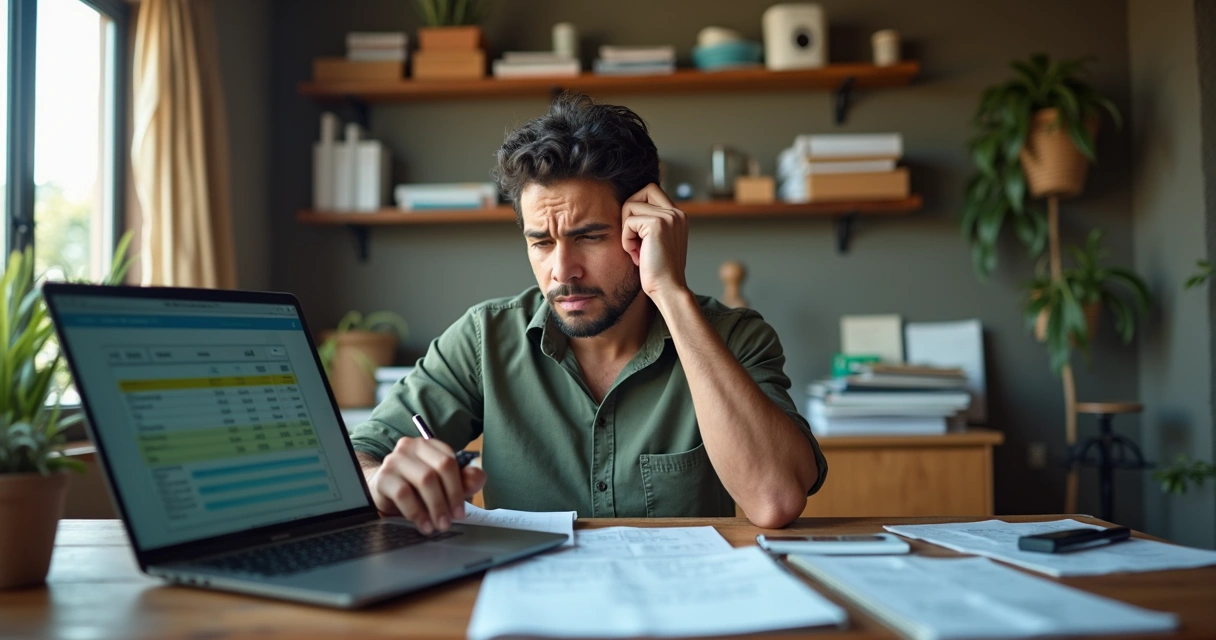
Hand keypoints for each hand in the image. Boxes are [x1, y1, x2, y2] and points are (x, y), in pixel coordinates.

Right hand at [365, 437, 485, 533]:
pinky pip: (403, 494)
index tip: (461, 511)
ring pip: (423, 480)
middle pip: (438, 469)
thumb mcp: (443, 484)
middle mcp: (411, 447)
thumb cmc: (416, 487)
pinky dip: (417, 512)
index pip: (450, 461)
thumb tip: (477, 479)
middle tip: (451, 520)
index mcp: (429, 445)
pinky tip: (423, 525)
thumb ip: (464, 480)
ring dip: (435, 506)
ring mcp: (395, 460)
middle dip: (449, 498)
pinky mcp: (383, 477)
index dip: (459, 487)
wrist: (382, 491)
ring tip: (439, 525)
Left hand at [621, 183, 688, 301]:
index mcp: (678, 217)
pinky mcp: (657, 224)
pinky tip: (636, 255)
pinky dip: (626, 239)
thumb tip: (628, 208)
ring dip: (627, 229)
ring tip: (636, 249)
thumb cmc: (658, 271)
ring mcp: (669, 217)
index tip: (637, 232)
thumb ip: (649, 225)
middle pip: (644, 190)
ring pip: (631, 205)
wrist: (668, 290)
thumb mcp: (656, 243)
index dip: (638, 206)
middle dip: (630, 211)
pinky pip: (628, 222)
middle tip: (633, 236)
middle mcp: (677, 213)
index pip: (652, 191)